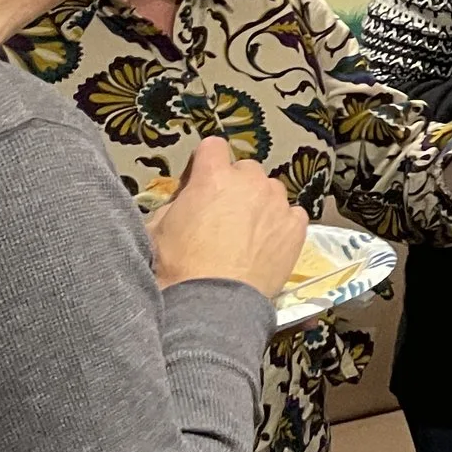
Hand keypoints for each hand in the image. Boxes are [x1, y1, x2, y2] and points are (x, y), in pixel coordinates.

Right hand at [149, 137, 310, 297]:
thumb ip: (175, 204)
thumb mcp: (156, 229)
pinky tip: (266, 245)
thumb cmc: (177, 268)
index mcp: (213, 177)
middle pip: (245, 170)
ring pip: (270, 191)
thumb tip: (185, 200)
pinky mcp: (296, 226)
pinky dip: (280, 224)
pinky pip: (291, 214)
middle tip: (222, 216)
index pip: (212, 147)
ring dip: (259, 204)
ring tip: (246, 235)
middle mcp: (250, 182)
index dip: (205, 163)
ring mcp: (277, 203)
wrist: (211, 304)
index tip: (200, 181)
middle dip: (234, 186)